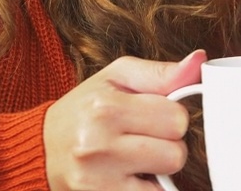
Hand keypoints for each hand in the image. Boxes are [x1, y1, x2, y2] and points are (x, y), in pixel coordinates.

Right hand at [44, 49, 205, 190]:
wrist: (40, 148)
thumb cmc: (84, 109)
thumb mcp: (116, 78)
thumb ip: (160, 72)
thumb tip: (200, 61)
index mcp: (106, 108)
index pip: (177, 118)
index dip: (171, 117)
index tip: (152, 117)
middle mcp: (98, 145)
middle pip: (176, 153)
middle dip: (167, 145)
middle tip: (143, 140)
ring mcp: (97, 180)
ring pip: (166, 180)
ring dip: (159, 171)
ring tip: (136, 159)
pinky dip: (148, 189)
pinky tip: (130, 178)